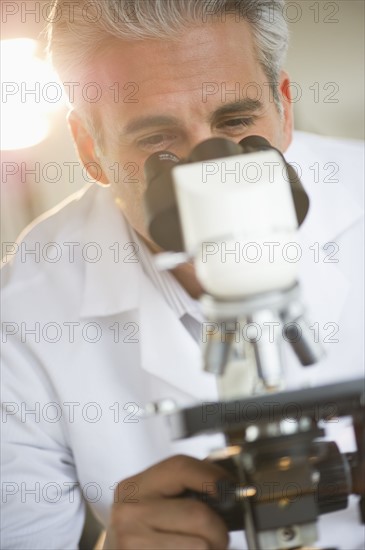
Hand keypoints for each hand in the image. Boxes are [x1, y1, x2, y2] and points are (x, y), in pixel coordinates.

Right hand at [103, 454, 229, 548]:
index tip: (230, 487)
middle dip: (218, 530)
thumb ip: (182, 491)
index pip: (181, 468)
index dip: (213, 476)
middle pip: (198, 514)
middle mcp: (129, 513)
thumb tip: (227, 488)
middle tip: (217, 536)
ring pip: (201, 545)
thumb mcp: (151, 504)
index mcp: (134, 488)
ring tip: (199, 547)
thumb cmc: (140, 534)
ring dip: (211, 549)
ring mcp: (132, 542)